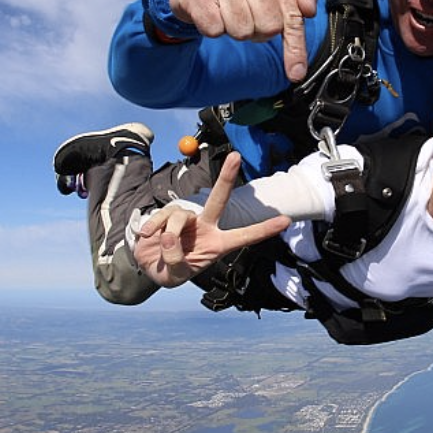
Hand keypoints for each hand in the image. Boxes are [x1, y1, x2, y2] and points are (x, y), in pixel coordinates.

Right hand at [133, 153, 293, 286]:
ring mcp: (187, 218)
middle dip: (226, 177)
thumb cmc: (170, 271)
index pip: (244, 236)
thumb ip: (175, 262)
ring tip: (162, 250)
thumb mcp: (175, 276)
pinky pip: (162, 216)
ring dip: (169, 236)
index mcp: (217, 244)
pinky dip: (153, 227)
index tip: (285, 220)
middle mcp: (206, 226)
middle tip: (236, 156)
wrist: (149, 265)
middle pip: (219, 199)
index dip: (264, 229)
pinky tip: (146, 236)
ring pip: (181, 216)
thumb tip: (170, 238)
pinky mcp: (167, 214)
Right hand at [168, 0, 319, 81]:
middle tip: (248, 19)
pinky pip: (215, 30)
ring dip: (235, 30)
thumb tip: (310, 9)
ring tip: (229, 15)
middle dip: (258, 32)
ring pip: (242, 30)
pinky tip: (213, 14)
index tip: (296, 73)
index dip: (295, 48)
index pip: (292, 16)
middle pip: (268, 27)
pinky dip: (214, 30)